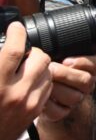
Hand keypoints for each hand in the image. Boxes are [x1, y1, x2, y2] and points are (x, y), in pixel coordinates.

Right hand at [0, 22, 51, 139]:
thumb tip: (4, 44)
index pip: (14, 51)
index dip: (17, 34)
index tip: (16, 28)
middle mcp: (15, 93)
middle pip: (40, 57)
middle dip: (32, 50)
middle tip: (22, 51)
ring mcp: (29, 103)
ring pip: (48, 71)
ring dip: (38, 65)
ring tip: (25, 67)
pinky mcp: (35, 111)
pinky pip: (47, 86)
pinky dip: (41, 79)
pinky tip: (28, 81)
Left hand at [41, 55, 95, 121]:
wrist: (47, 89)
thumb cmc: (55, 68)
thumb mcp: (63, 56)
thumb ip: (66, 49)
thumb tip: (56, 43)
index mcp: (90, 69)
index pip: (95, 64)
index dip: (82, 62)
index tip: (66, 60)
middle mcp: (87, 85)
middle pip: (85, 80)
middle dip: (65, 74)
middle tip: (51, 69)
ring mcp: (76, 99)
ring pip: (74, 97)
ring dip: (56, 88)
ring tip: (44, 81)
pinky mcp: (64, 112)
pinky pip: (59, 111)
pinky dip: (48, 104)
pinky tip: (41, 95)